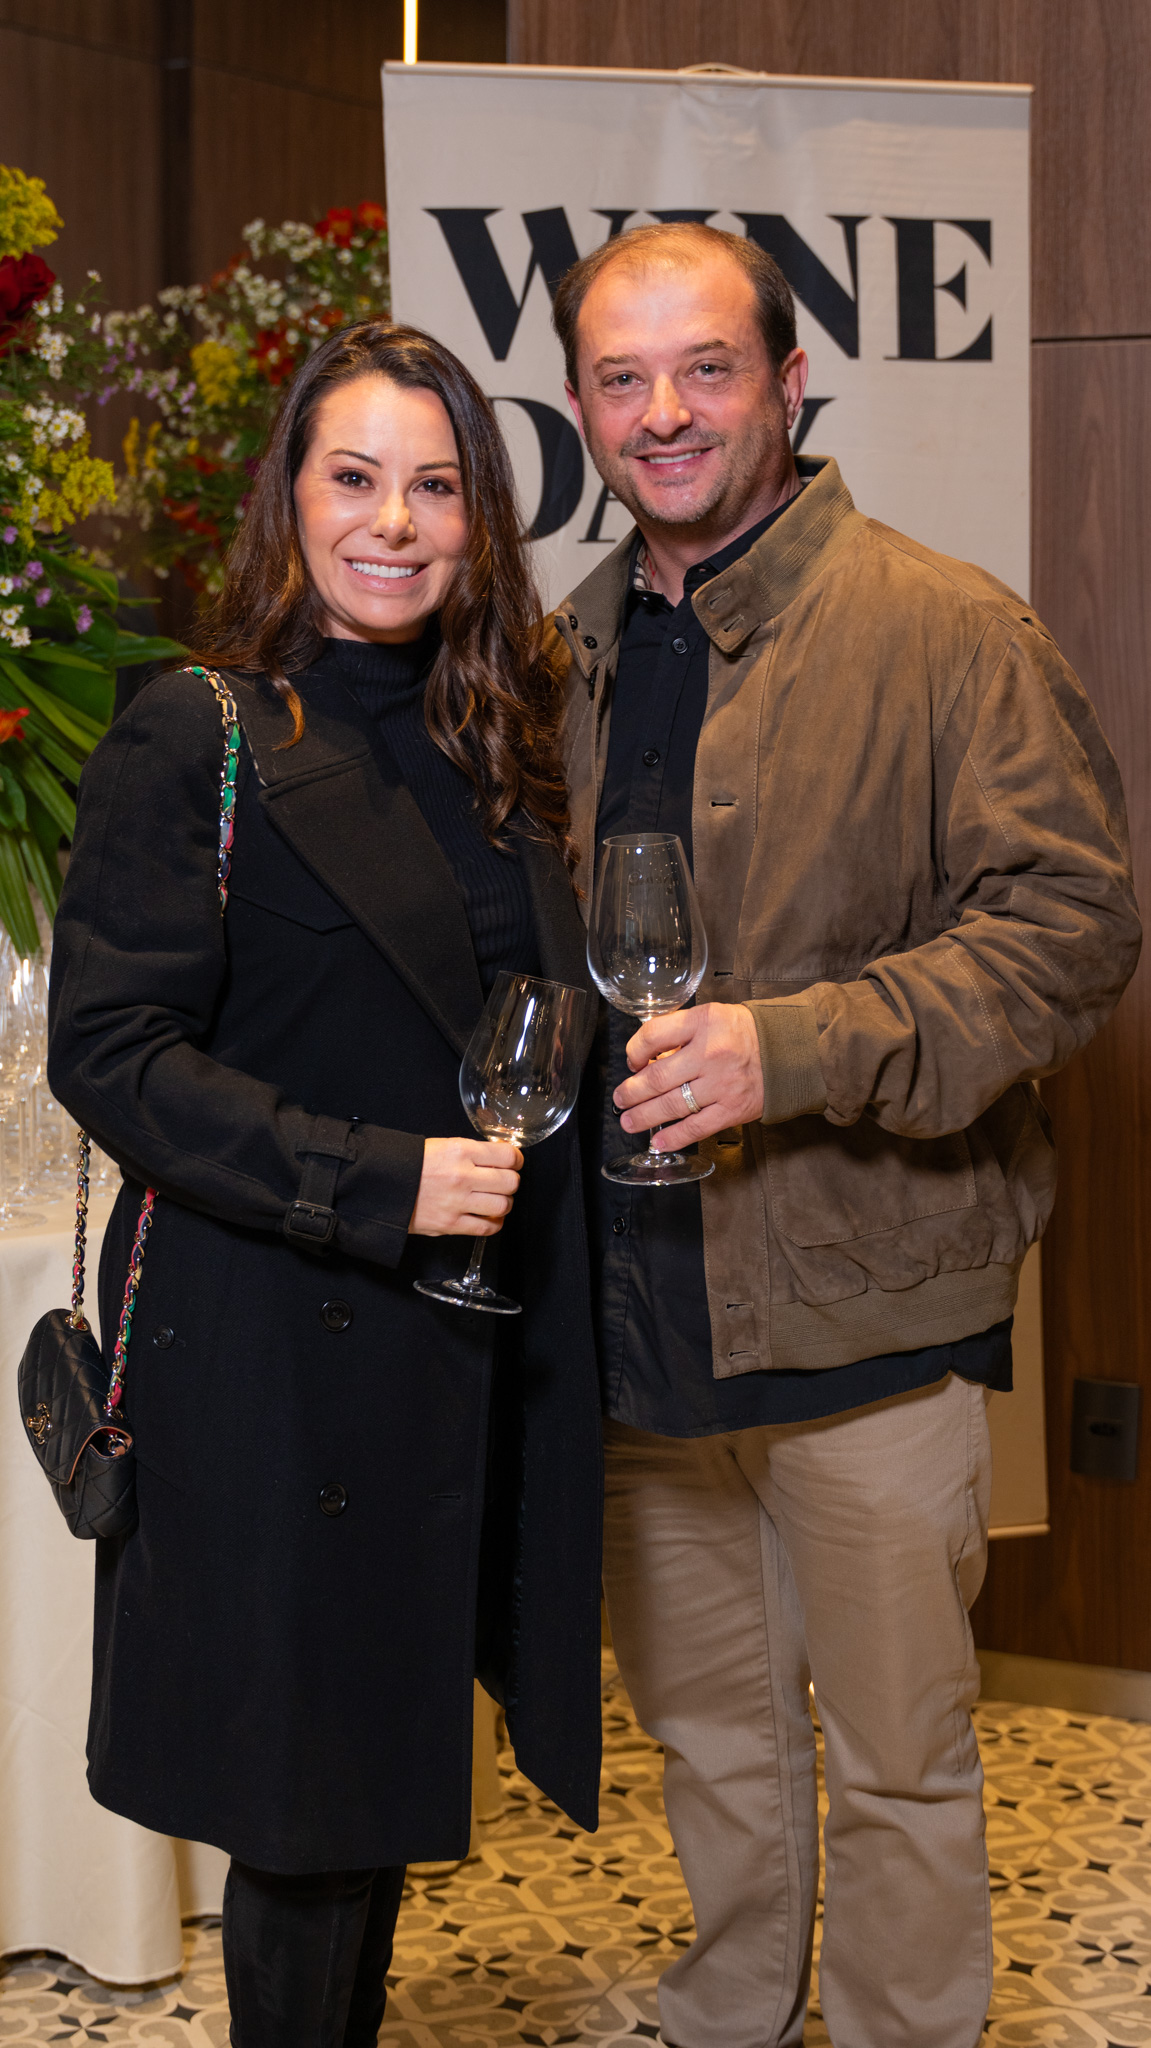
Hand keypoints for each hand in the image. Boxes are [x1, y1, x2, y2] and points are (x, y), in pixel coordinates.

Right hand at [409, 1137, 522, 1235]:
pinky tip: (488, 1216)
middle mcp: (462, 1176)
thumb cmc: (412, 1164)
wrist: (383, 1185)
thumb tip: (500, 1160)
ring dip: (504, 1203)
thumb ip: (473, 1153)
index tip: (513, 1163)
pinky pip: (487, 1228)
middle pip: (510, 1182)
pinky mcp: (451, 1224)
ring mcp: (457, 1202)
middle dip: (510, 1182)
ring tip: (495, 1200)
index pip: (507, 1156)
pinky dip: (494, 1223)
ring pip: (503, 1206)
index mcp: (461, 1151)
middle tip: (503, 1182)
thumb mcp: (444, 1145)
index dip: (516, 1160)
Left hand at [615, 1003, 763, 1148]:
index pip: (654, 1035)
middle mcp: (710, 1054)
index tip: (631, 1061)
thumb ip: (680, 1033)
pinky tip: (658, 1141)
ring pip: (672, 1105)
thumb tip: (647, 1059)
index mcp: (703, 1023)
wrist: (790, 1051)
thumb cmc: (746, 1033)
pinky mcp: (732, 1109)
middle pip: (657, 1077)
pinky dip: (674, 1137)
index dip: (634, 1051)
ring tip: (628, 1121)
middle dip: (632, 1092)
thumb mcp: (712, 1017)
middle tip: (619, 1099)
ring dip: (644, 1116)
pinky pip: (696, 1127)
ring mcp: (721, 1084)